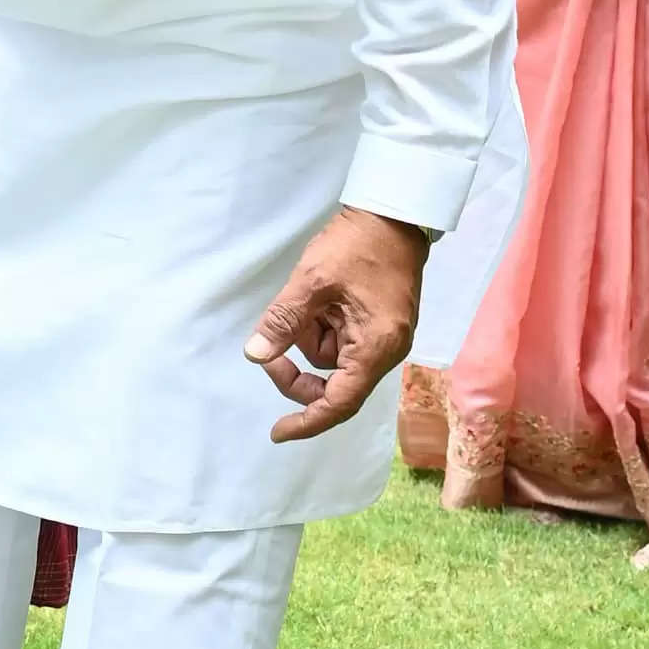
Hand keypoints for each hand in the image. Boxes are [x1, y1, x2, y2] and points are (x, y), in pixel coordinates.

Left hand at [247, 207, 428, 442]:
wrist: (393, 215)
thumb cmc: (357, 245)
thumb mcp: (311, 281)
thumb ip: (283, 321)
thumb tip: (256, 355)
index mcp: (375, 348)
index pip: (339, 403)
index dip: (307, 421)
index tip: (277, 432)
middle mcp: (385, 352)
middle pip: (334, 385)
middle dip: (299, 370)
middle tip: (270, 346)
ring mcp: (384, 339)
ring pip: (332, 360)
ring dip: (309, 338)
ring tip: (308, 299)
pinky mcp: (378, 326)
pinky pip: (341, 342)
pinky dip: (321, 328)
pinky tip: (318, 300)